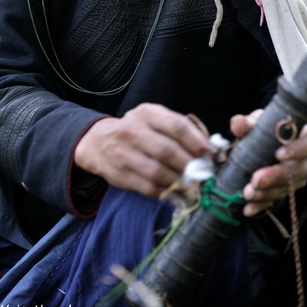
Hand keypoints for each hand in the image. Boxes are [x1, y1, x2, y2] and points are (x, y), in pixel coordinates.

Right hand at [73, 103, 209, 197]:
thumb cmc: (137, 130)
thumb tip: (208, 150)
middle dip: (189, 165)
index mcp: (146, 113)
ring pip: (157, 172)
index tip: (208, 153)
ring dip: (179, 181)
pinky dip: (166, 193)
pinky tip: (175, 192)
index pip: (176, 125)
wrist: (98, 142)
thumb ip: (178, 129)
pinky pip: (147, 188)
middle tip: (203, 173)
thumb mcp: (154, 119)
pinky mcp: (120, 174)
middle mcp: (133, 130)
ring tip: (192, 184)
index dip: (195, 141)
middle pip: (166, 150)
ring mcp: (124, 153)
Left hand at [230, 110, 306, 217]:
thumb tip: (238, 123)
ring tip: (248, 193)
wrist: (263, 144)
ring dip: (267, 192)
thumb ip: (249, 122)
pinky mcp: (287, 191)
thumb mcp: (260, 122)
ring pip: (288, 187)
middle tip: (256, 179)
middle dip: (276, 176)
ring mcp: (300, 177)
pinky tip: (248, 208)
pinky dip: (261, 204)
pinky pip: (277, 200)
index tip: (279, 155)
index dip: (301, 149)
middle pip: (300, 169)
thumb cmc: (267, 129)